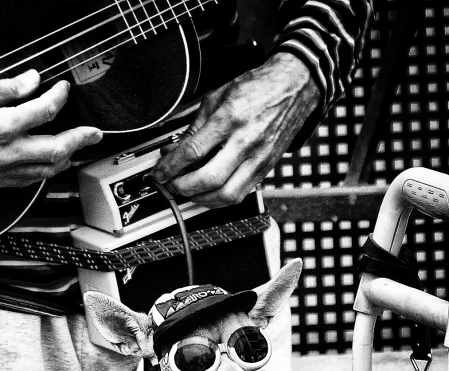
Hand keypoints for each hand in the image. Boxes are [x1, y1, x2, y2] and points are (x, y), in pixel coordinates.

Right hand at [0, 69, 101, 191]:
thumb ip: (8, 88)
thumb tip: (33, 81)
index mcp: (1, 126)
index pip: (44, 111)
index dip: (59, 98)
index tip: (63, 90)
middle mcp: (5, 155)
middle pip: (57, 151)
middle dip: (80, 140)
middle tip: (94, 134)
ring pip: (45, 172)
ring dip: (65, 160)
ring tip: (75, 148)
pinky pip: (26, 181)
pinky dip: (42, 171)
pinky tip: (47, 163)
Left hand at [150, 53, 320, 207]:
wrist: (294, 86)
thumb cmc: (257, 88)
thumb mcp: (217, 98)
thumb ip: (194, 128)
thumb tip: (173, 152)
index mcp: (230, 118)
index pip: (193, 151)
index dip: (170, 167)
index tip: (159, 174)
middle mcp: (246, 141)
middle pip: (209, 179)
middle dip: (183, 187)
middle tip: (171, 184)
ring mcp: (258, 158)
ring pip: (226, 195)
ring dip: (200, 199)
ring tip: (188, 191)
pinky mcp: (266, 169)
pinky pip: (240, 195)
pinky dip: (218, 200)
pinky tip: (207, 193)